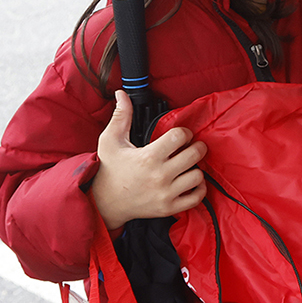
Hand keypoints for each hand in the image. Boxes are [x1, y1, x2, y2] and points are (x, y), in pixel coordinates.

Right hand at [90, 90, 207, 230]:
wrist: (103, 203)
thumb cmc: (108, 169)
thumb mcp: (110, 140)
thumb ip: (120, 116)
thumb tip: (122, 94)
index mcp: (148, 157)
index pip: (180, 136)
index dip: (184, 132)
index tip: (180, 135)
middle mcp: (160, 176)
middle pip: (195, 154)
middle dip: (196, 147)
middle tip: (190, 147)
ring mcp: (166, 194)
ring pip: (198, 175)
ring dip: (196, 168)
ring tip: (187, 165)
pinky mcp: (169, 208)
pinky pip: (197, 198)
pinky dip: (199, 189)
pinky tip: (190, 181)